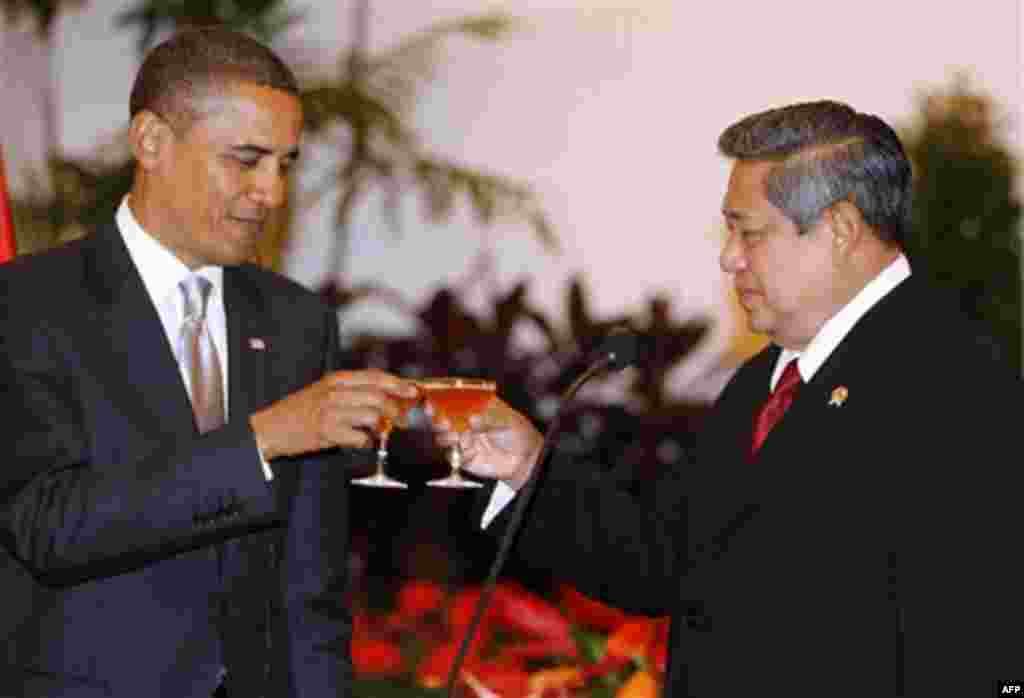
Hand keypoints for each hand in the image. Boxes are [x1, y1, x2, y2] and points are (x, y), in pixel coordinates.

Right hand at [249, 369, 418, 460]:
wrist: (270, 428)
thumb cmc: (300, 412)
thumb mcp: (324, 392)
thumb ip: (352, 391)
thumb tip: (385, 395)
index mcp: (336, 380)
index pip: (375, 377)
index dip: (398, 384)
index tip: (414, 391)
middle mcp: (334, 392)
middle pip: (379, 397)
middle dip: (397, 410)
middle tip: (403, 421)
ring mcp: (330, 411)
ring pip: (373, 416)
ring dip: (381, 428)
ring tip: (376, 433)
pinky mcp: (327, 431)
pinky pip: (360, 437)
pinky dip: (365, 442)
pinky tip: (358, 442)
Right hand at [427, 397, 543, 489]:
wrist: (525, 460)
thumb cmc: (519, 433)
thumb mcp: (507, 420)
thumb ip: (489, 419)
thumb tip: (472, 419)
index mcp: (476, 408)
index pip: (455, 400)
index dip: (443, 399)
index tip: (434, 398)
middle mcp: (467, 423)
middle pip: (444, 418)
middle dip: (437, 416)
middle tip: (438, 417)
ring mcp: (465, 440)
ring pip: (444, 436)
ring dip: (445, 435)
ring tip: (454, 435)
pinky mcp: (465, 457)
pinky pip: (453, 454)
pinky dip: (456, 452)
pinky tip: (467, 450)